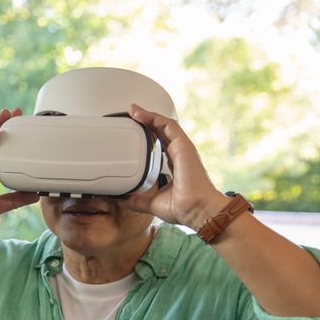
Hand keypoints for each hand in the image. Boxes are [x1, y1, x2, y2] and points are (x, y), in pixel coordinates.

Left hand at [124, 104, 230, 227]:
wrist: (197, 210)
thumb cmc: (182, 208)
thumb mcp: (152, 203)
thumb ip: (137, 200)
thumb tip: (121, 200)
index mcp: (174, 164)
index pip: (159, 143)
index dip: (147, 134)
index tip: (133, 128)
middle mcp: (179, 153)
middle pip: (161, 131)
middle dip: (146, 120)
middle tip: (130, 113)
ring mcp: (182, 148)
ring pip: (164, 125)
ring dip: (148, 115)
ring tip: (133, 110)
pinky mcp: (183, 146)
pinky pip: (169, 126)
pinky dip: (154, 118)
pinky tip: (141, 114)